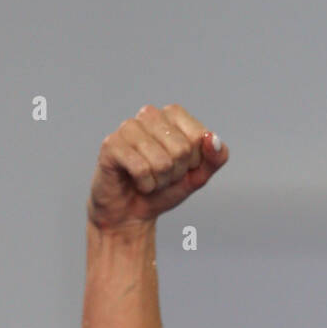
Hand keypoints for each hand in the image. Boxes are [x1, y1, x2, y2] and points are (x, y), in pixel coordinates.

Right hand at [87, 103, 228, 231]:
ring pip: (162, 161)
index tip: (182, 166)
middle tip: (162, 175)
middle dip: (176, 173)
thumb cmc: (165, 189)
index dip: (195, 161)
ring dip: (160, 181)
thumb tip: (212, 138)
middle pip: (182, 150)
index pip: (200, 137)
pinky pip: (142, 169)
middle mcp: (150, 115)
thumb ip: (215, 158)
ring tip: (149, 178)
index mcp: (173, 115)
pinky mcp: (111, 144)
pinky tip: (136, 182)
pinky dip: (145, 185)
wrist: (132, 212)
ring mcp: (128, 127)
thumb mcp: (198, 176)